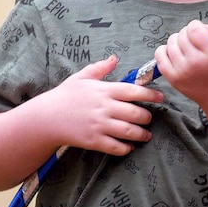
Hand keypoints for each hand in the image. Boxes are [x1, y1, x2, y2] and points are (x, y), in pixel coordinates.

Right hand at [46, 55, 162, 155]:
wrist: (46, 117)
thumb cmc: (65, 95)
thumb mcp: (82, 77)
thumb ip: (100, 68)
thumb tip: (115, 58)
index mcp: (105, 90)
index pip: (134, 91)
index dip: (151, 94)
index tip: (161, 97)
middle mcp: (105, 107)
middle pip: (136, 113)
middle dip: (147, 117)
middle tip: (149, 118)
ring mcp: (100, 125)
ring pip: (130, 131)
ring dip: (142, 134)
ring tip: (146, 135)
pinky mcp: (94, 141)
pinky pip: (116, 147)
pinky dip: (127, 148)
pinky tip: (130, 147)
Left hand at [153, 20, 207, 105]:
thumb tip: (201, 25)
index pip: (194, 28)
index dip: (197, 27)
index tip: (201, 33)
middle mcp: (196, 63)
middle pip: (182, 35)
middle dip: (189, 35)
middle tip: (196, 44)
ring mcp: (183, 71)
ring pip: (171, 42)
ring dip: (178, 42)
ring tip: (188, 50)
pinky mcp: (173, 78)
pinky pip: (159, 55)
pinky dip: (165, 50)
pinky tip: (175, 54)